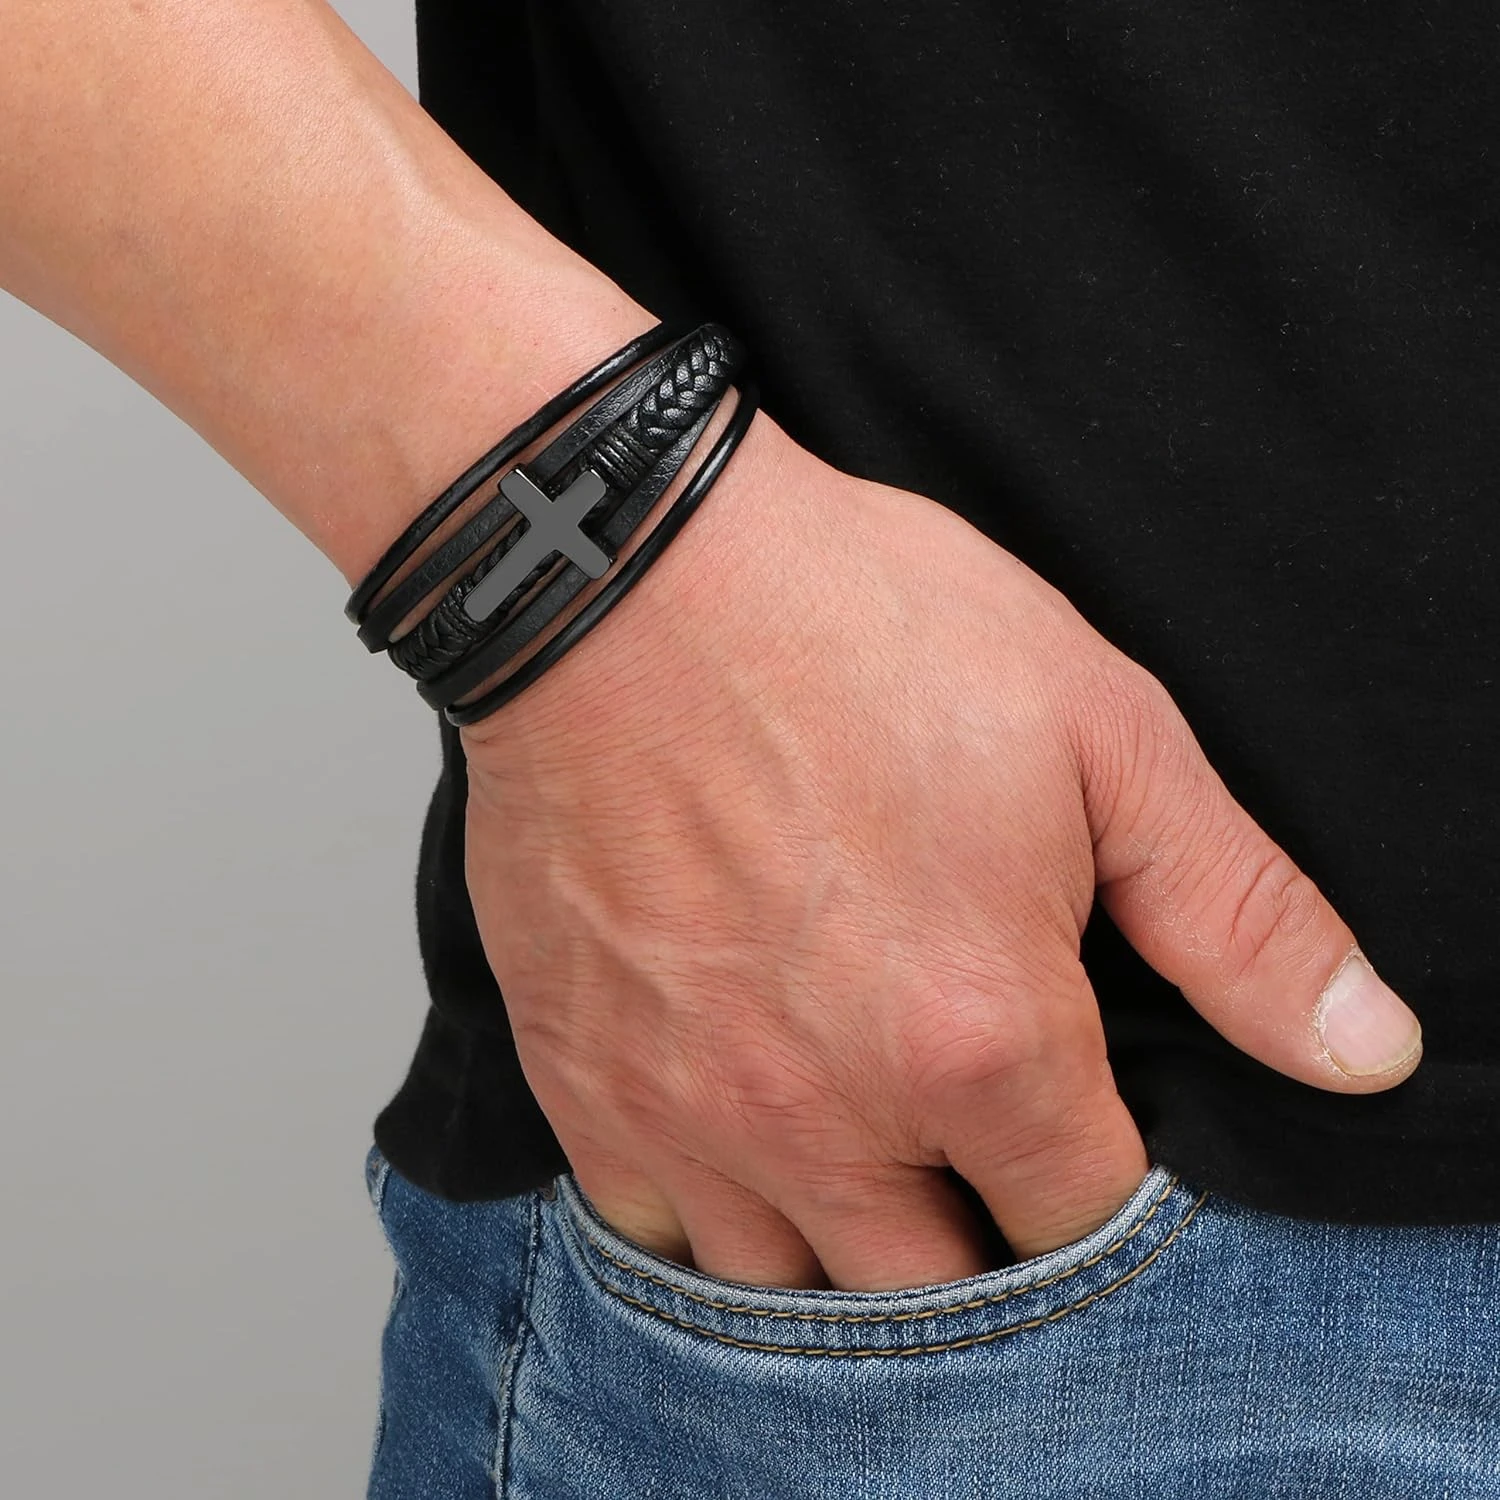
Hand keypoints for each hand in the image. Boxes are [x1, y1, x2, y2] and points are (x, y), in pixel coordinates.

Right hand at [458, 400, 1421, 1291]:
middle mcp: (828, 1117)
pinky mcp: (581, 1080)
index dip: (1100, 1182)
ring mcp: (690, 1112)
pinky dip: (708, 1211)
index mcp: (980, 1041)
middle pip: (938, 1292)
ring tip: (854, 1142)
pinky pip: (652, 1233)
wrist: (619, 578)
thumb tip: (1366, 1051)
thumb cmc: (855, 630)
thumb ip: (1238, 918)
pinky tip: (736, 1126)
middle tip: (966, 1133)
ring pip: (785, 1288)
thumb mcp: (1096, 734)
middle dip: (978, 1234)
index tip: (1079, 1122)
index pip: (1082, 1221)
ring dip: (841, 1240)